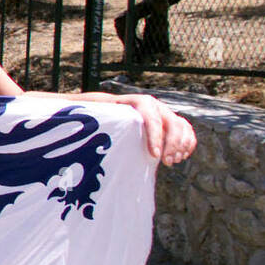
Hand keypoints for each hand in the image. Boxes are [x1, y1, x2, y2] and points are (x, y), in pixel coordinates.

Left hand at [80, 92, 196, 165]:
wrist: (115, 112)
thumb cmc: (103, 116)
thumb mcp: (99, 115)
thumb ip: (97, 117)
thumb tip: (76, 116)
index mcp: (138, 102)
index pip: (151, 117)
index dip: (155, 136)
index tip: (154, 155)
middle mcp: (155, 105)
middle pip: (171, 123)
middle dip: (171, 144)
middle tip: (165, 162)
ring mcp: (166, 112)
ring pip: (182, 126)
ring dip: (181, 146)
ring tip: (171, 162)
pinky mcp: (173, 121)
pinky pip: (187, 131)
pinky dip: (188, 144)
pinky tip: (181, 157)